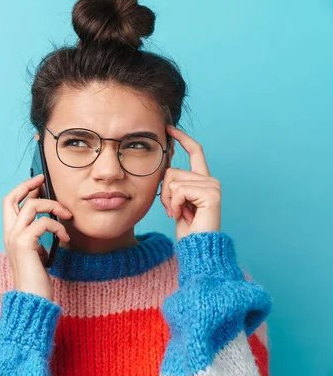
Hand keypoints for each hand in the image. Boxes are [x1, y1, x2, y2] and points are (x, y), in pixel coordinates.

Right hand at [2, 174, 71, 301]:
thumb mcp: (37, 252)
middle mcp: (9, 234)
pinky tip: (65, 237)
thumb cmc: (36, 279)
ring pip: (32, 205)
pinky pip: (44, 222)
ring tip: (67, 216)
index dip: (22, 188)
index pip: (9, 203)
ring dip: (53, 206)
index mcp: (10, 234)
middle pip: (11, 198)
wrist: (32, 299)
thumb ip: (37, 236)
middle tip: (44, 180)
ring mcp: (15, 238)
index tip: (38, 181)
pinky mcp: (24, 243)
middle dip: (28, 185)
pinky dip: (58, 226)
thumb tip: (49, 219)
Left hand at [161, 125, 220, 240]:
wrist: (197, 247)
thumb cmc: (186, 228)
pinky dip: (175, 204)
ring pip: (173, 181)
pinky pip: (179, 190)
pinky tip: (184, 215)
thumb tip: (163, 165)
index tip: (169, 128)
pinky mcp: (211, 194)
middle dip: (164, 192)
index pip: (195, 151)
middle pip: (172, 171)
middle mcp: (210, 180)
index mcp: (203, 180)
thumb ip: (172, 183)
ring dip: (169, 200)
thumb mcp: (175, 201)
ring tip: (180, 213)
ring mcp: (212, 186)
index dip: (182, 138)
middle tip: (174, 209)